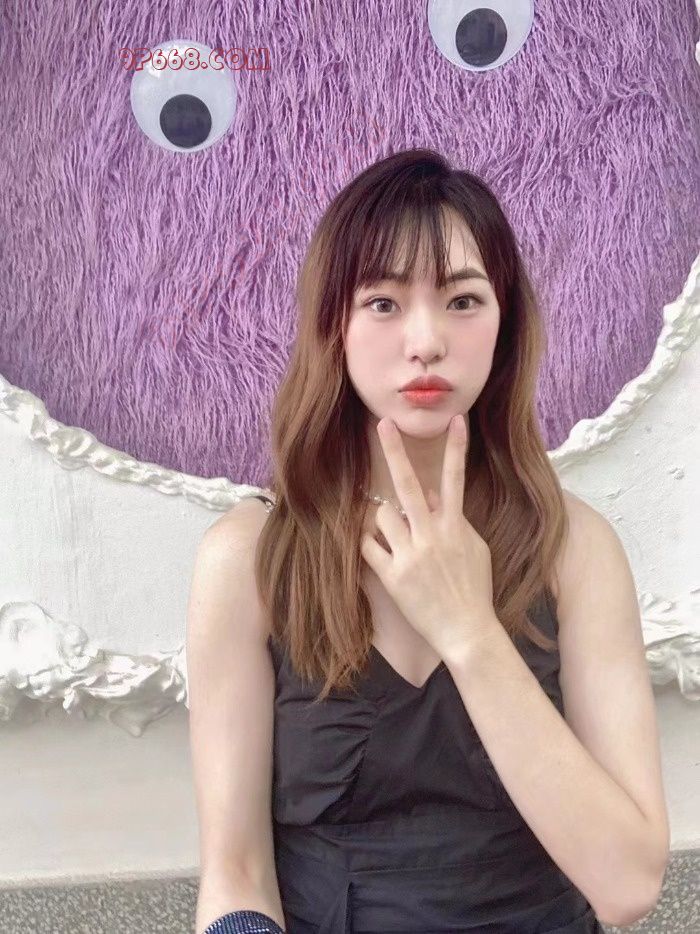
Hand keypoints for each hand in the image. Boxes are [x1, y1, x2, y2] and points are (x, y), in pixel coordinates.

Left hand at [360, 414, 496, 659]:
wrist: (467, 631)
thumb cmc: (474, 588)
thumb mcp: (473, 549)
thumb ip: (453, 519)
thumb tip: (432, 493)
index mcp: (455, 527)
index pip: (455, 479)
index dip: (456, 447)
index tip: (455, 419)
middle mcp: (431, 537)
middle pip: (409, 485)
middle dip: (395, 452)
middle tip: (384, 424)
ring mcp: (410, 556)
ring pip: (382, 515)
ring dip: (385, 519)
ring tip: (397, 536)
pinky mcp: (392, 577)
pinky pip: (368, 547)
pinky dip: (369, 543)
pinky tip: (377, 547)